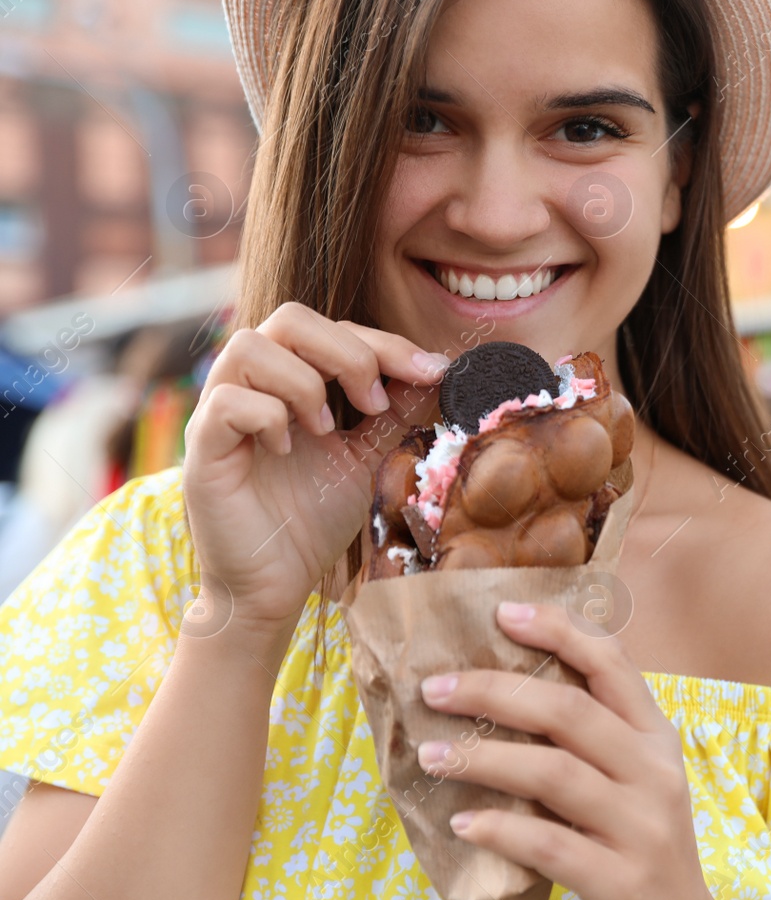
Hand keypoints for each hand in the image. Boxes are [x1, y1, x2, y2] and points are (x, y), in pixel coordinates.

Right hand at [182, 302, 447, 643]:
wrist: (278, 581)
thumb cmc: (316, 516)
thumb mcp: (370, 455)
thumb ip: (396, 411)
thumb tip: (439, 369)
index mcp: (292, 377)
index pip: (335, 327)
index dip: (385, 342)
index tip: (431, 372)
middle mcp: (252, 384)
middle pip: (290, 318)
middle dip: (346, 352)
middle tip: (374, 403)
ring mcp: (220, 411)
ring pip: (249, 346)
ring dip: (304, 382)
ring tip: (326, 429)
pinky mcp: (202, 446)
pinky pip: (225, 402)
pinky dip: (265, 416)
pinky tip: (286, 449)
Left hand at [418, 601, 726, 899]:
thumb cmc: (638, 844)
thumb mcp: (633, 781)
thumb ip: (590, 740)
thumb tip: (504, 690)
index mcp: (656, 738)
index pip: (612, 665)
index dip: (559, 632)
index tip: (503, 614)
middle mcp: (655, 773)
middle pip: (570, 712)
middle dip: (494, 692)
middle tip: (435, 689)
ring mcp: (642, 827)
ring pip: (555, 773)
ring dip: (484, 758)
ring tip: (432, 753)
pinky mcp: (622, 879)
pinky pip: (549, 843)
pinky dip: (500, 829)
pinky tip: (463, 822)